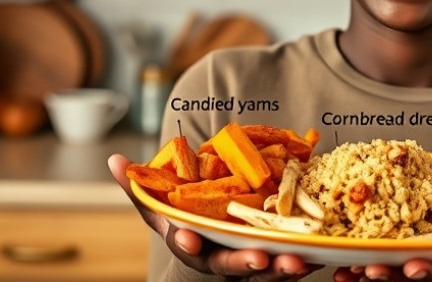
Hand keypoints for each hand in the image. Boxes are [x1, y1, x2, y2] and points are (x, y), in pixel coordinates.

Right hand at [108, 153, 320, 280]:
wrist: (213, 244)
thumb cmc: (186, 221)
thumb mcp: (162, 205)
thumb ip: (140, 186)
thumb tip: (113, 160)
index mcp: (191, 242)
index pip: (184, 244)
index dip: (184, 240)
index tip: (186, 236)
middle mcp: (218, 258)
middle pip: (230, 266)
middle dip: (244, 263)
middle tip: (259, 258)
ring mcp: (247, 265)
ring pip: (265, 274)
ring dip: (282, 268)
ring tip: (299, 260)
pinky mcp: (273, 263)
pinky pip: (289, 266)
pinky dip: (303, 263)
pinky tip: (318, 253)